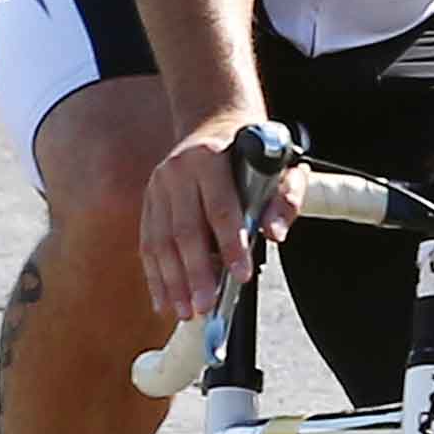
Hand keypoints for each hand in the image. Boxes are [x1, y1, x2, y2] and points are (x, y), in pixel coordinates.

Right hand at [131, 119, 281, 338]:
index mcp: (210, 158)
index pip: (220, 208)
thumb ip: (285, 198)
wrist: (212, 122)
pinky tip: (164, 301)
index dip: (230, 245)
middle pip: (186, 230)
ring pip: (161, 241)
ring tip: (186, 311)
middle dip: (196, 273)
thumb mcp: (281, 165)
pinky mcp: (149, 201)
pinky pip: (148, 243)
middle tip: (206, 306)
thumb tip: (274, 234)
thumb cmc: (250, 152)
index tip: (240, 275)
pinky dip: (155, 276)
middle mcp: (178, 171)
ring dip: (173, 281)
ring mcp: (158, 186)